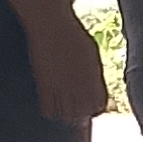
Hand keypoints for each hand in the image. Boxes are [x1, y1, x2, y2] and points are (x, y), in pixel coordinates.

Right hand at [29, 7, 109, 128]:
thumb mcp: (90, 53)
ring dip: (66, 116)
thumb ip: (94, 73)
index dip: (95, 110)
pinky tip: (51, 107)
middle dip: (81, 116)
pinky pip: (48, 108)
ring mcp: (61, 84)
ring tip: (64, 112)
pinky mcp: (44, 84)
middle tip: (76, 116)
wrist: (51, 24)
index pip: (98, 105)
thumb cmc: (71, 35)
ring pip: (66, 114)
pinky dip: (50, 112)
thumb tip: (96, 89)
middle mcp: (79, 82)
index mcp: (93, 75)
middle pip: (82, 113)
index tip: (91, 109)